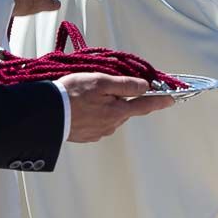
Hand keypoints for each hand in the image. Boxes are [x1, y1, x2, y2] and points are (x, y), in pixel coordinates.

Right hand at [57, 73, 174, 142]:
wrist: (45, 115)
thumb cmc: (71, 94)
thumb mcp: (100, 81)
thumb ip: (125, 85)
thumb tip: (145, 86)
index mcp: (118, 111)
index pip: (145, 105)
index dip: (160, 100)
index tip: (172, 99)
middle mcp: (112, 125)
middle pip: (126, 110)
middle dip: (123, 99)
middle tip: (107, 87)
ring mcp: (100, 132)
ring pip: (112, 116)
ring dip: (107, 106)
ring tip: (88, 96)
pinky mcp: (87, 136)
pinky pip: (98, 123)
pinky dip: (94, 114)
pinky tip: (82, 108)